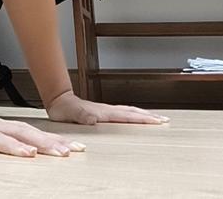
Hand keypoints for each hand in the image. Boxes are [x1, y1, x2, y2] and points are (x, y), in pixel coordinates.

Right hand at [0, 102, 86, 156]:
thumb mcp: (0, 132)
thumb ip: (20, 140)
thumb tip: (48, 150)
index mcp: (6, 128)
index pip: (35, 134)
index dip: (55, 140)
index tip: (77, 149)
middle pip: (21, 134)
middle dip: (43, 143)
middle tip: (62, 153)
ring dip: (11, 146)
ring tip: (27, 154)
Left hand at [46, 90, 169, 124]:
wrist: (58, 100)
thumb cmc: (63, 109)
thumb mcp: (71, 114)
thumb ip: (82, 116)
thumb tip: (92, 119)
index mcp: (104, 112)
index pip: (127, 116)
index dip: (143, 119)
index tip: (158, 121)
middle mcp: (107, 110)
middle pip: (132, 112)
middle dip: (149, 116)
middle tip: (164, 120)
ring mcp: (105, 110)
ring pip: (129, 111)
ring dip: (143, 114)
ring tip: (155, 118)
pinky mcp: (102, 113)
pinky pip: (122, 114)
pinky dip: (132, 115)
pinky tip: (134, 118)